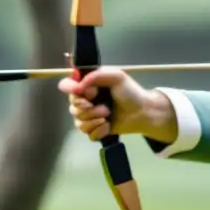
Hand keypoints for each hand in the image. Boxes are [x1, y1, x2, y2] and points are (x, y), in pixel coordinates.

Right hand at [58, 67, 174, 142]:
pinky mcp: (95, 130)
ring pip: (78, 122)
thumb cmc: (130, 92)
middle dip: (87, 108)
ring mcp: (89, 116)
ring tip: (108, 115)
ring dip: (94, 119)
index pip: (66, 85)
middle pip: (72, 106)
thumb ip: (96, 76)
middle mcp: (85, 100)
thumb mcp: (116, 76)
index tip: (80, 91)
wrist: (143, 112)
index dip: (70, 89)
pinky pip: (87, 133)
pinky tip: (108, 126)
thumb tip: (78, 87)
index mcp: (88, 85)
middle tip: (104, 107)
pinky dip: (98, 131)